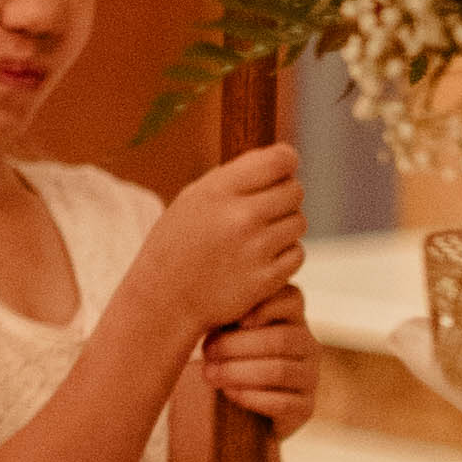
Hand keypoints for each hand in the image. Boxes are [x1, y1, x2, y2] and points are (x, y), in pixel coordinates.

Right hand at [155, 139, 307, 348]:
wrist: (163, 301)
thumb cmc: (178, 245)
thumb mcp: (193, 199)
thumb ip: (236, 178)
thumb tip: (282, 159)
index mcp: (219, 190)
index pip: (279, 160)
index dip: (286, 162)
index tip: (281, 171)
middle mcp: (241, 216)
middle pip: (295, 191)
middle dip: (284, 198)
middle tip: (263, 211)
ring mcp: (256, 249)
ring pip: (298, 223)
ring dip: (284, 228)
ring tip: (256, 238)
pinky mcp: (266, 279)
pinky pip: (296, 254)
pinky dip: (284, 256)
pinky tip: (259, 260)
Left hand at [196, 292, 320, 435]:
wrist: (242, 412)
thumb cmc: (232, 360)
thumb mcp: (229, 333)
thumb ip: (227, 317)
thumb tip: (207, 310)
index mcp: (293, 319)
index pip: (292, 298)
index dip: (266, 306)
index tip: (237, 319)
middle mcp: (308, 345)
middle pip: (282, 339)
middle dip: (238, 345)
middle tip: (207, 351)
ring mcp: (310, 378)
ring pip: (280, 371)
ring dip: (238, 372)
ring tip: (209, 374)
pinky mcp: (305, 408)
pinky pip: (281, 402)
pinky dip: (250, 397)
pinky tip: (228, 392)